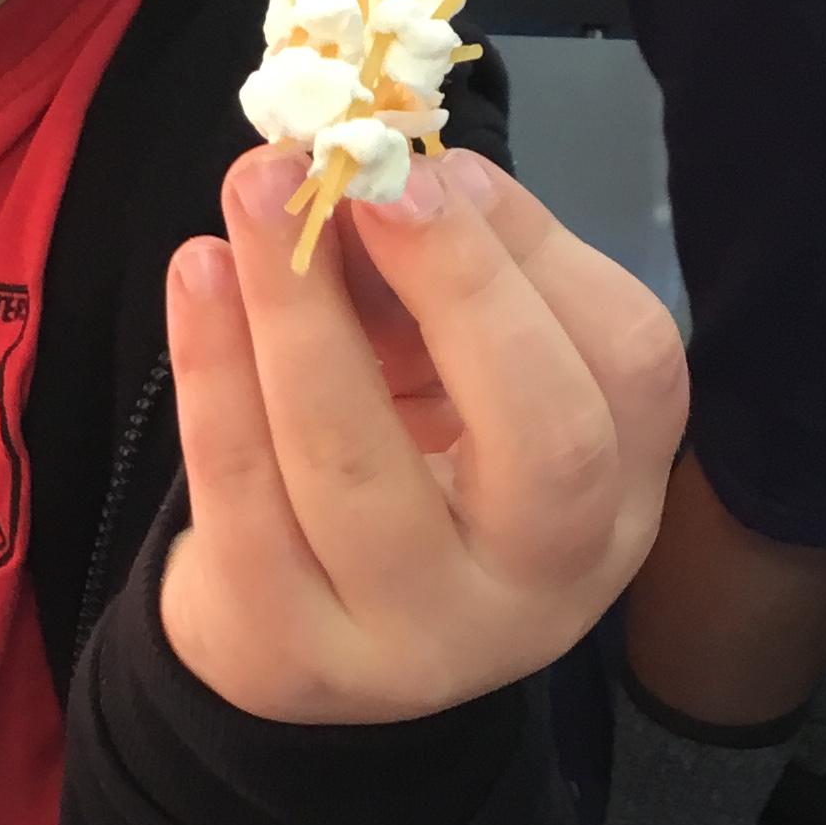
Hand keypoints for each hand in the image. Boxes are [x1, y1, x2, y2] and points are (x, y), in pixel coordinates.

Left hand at [160, 144, 686, 724]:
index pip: (628, 372)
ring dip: (298, 309)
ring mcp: (412, 641)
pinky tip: (196, 274)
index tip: (429, 168)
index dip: (533, 261)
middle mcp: (541, 591)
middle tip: (364, 182)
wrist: (292, 633)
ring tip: (253, 190)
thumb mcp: (462, 375)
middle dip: (457, 289)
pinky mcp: (286, 656)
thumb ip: (460, 270)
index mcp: (612, 501)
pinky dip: (214, 373)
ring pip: (356, 471)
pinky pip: (243, 503)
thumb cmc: (403, 464)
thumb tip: (417, 172)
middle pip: (542, 444)